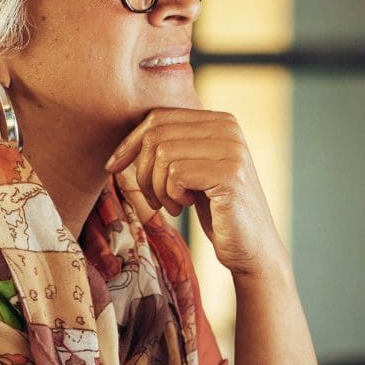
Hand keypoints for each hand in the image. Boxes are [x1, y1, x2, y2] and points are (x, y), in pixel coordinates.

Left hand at [105, 109, 287, 278]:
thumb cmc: (217, 211)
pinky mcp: (229, 174)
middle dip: (143, 170)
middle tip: (154, 199)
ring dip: (157, 188)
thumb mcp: (193, 170)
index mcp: (220, 121)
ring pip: (163, 154)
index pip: (159, 117)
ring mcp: (232, 149)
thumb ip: (173, 146)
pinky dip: (171, 196)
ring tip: (171, 206)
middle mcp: (229, 128)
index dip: (130, 142)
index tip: (113, 167)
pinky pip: (176, 174)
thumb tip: (127, 138)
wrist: (251, 248)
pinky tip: (185, 207)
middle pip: (157, 134)